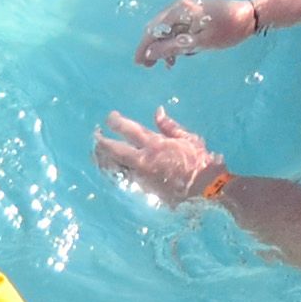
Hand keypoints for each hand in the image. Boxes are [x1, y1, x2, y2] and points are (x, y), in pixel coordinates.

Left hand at [92, 103, 225, 207]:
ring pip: (114, 167)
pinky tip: (111, 168)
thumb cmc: (199, 161)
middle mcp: (144, 161)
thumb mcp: (188, 138)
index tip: (110, 118)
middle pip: (114, 150)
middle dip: (102, 142)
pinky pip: (123, 178)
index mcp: (155, 144)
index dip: (115, 122)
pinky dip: (114, 171)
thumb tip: (157, 111)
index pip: (128, 130)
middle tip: (96, 136)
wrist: (204, 189)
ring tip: (98, 152)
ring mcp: (141, 177)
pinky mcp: (142, 190)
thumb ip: (169, 126)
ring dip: (104, 158)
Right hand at [136, 0, 259, 65]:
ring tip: (166, 64)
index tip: (138, 63)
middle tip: (148, 66)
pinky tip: (179, 54)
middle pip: (158, 26)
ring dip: (165, 44)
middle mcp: (181, 4)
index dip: (144, 46)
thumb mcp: (199, 43)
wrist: (251, 16)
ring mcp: (189, 5)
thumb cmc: (227, 30)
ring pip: (169, 27)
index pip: (154, 28)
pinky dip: (176, 39)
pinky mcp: (196, 10)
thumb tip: (148, 53)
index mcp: (181, 9)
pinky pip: (179, 25)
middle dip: (152, 46)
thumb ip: (172, 47)